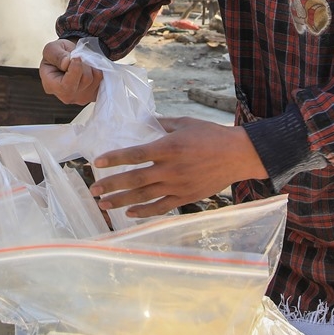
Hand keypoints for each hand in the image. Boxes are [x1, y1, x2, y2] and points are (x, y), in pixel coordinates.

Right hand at [39, 38, 102, 104]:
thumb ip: (56, 54)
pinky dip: (97, 71)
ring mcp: (81, 98)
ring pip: (95, 79)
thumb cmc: (57, 55)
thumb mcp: (51, 48)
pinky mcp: (93, 96)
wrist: (67, 60)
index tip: (76, 56)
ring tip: (82, 63)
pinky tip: (88, 69)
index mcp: (51, 86)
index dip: (75, 68)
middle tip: (78, 57)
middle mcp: (66, 96)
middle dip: (84, 64)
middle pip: (85, 80)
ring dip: (91, 66)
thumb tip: (67, 62)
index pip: (67, 85)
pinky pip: (102, 82)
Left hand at [89, 117, 267, 217]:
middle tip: (94, 189)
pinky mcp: (186, 197)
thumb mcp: (185, 123)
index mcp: (169, 147)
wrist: (239, 155)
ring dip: (122, 201)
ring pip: (144, 196)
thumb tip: (145, 121)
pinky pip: (161, 207)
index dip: (115, 158)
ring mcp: (178, 185)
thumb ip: (163, 124)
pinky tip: (130, 213)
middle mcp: (171, 168)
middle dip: (112, 185)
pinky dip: (145, 212)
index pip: (135, 154)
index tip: (98, 162)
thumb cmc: (212, 135)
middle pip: (135, 179)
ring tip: (105, 204)